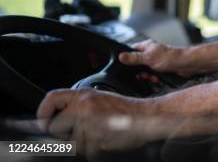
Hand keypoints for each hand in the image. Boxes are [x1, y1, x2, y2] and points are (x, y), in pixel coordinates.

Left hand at [36, 89, 157, 154]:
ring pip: (71, 143)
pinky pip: (86, 151)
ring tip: (100, 133)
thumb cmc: (124, 108)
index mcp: (84, 95)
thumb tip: (56, 119)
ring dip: (84, 143)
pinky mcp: (97, 139)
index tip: (44, 121)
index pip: (51, 98)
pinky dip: (95, 150)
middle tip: (79, 131)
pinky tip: (106, 139)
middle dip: (64, 134)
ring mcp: (90, 124)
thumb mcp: (98, 97)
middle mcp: (84, 107)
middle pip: (55, 127)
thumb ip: (77, 105)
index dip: (43, 111)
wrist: (145, 115)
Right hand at [118, 40, 190, 80]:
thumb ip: (134, 58)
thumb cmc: (170, 57)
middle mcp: (150, 52)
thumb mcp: (149, 58)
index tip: (128, 68)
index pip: (130, 51)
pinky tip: (157, 79)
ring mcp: (155, 60)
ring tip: (152, 77)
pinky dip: (154, 78)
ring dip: (148, 76)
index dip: (127, 60)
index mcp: (146, 46)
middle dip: (139, 72)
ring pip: (145, 70)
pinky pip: (152, 74)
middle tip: (143, 75)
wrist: (186, 64)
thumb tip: (120, 56)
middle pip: (137, 63)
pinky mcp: (161, 67)